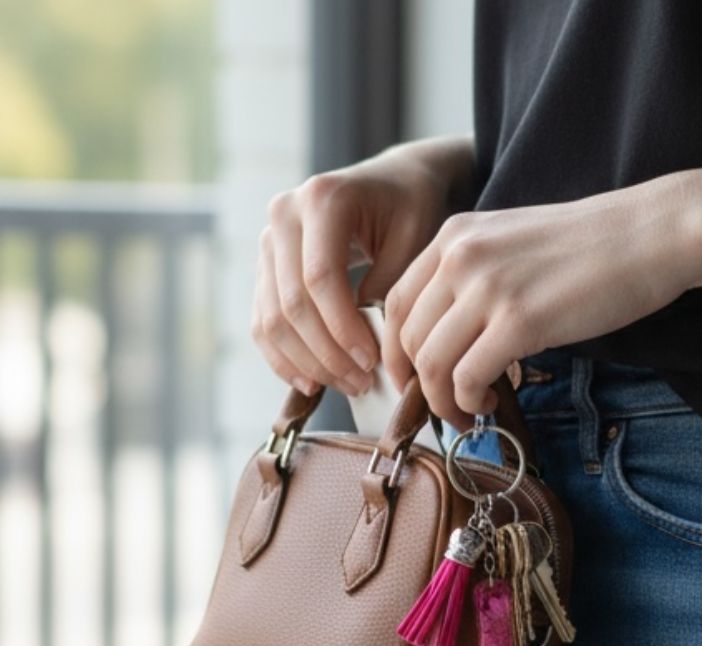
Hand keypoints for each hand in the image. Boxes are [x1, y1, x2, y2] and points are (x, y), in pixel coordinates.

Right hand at [250, 135, 477, 397]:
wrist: (394, 183)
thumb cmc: (411, 208)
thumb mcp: (415, 237)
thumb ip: (390, 285)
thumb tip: (366, 342)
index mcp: (322, 199)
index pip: (320, 278)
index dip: (343, 328)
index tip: (372, 362)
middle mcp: (284, 215)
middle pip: (292, 304)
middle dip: (327, 353)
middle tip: (362, 383)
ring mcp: (268, 242)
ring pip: (272, 319)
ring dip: (307, 363)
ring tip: (347, 385)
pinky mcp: (265, 268)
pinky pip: (263, 322)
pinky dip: (285, 358)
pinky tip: (313, 382)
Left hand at [381, 173, 701, 431]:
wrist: (649, 234)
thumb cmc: (592, 246)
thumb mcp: (512, 244)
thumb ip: (474, 278)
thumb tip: (453, 335)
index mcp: (454, 237)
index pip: (395, 303)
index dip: (397, 352)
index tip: (414, 379)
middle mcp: (460, 257)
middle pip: (407, 338)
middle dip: (418, 385)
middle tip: (442, 405)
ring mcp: (487, 288)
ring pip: (431, 363)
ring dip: (442, 401)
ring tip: (467, 412)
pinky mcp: (519, 321)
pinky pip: (466, 378)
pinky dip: (468, 402)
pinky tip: (488, 403)